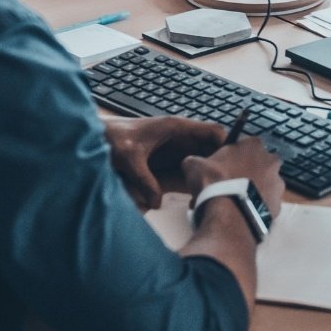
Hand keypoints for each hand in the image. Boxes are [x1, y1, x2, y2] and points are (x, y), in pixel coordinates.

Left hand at [106, 116, 226, 209]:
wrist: (98, 137)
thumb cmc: (114, 138)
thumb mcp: (130, 158)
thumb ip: (145, 180)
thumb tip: (156, 203)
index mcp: (176, 127)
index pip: (212, 131)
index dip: (227, 145)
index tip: (233, 165)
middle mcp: (180, 136)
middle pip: (211, 147)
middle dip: (220, 163)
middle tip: (225, 184)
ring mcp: (175, 147)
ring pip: (202, 158)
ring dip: (209, 171)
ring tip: (213, 191)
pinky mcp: (168, 158)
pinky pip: (189, 166)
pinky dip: (196, 176)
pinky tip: (196, 192)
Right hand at [183, 135, 284, 224]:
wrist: (229, 217)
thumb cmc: (213, 185)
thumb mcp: (194, 166)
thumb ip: (195, 160)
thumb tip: (191, 163)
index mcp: (253, 144)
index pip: (243, 144)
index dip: (231, 156)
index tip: (221, 167)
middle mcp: (270, 161)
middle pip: (255, 164)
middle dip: (243, 173)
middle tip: (226, 186)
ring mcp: (277, 183)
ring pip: (261, 184)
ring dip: (250, 190)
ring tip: (231, 203)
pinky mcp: (278, 205)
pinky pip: (264, 203)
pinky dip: (254, 207)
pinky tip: (240, 213)